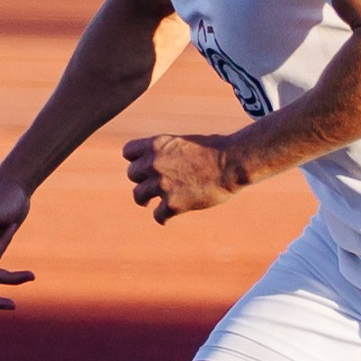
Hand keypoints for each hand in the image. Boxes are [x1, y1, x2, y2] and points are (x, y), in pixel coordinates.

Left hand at [122, 134, 238, 222]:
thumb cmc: (215, 150)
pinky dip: (163, 218)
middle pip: (132, 175)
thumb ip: (167, 152)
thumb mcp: (185, 143)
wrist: (232, 163)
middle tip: (151, 186)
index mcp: (157, 145)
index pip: (128, 152)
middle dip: (141, 180)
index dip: (135, 160)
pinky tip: (168, 218)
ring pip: (138, 196)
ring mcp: (162, 184)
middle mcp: (154, 163)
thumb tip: (159, 162)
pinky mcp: (173, 204)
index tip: (143, 167)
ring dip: (145, 200)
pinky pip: (158, 216)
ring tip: (151, 204)